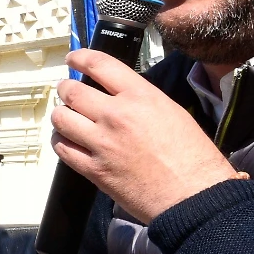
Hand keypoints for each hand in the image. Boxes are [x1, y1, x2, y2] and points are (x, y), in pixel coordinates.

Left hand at [50, 49, 240, 223]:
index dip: (80, 58)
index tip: (73, 58)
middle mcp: (116, 115)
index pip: (100, 65)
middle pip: (73, 92)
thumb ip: (141, 100)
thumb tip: (117, 95)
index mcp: (140, 96)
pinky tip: (66, 139)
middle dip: (65, 89)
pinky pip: (62, 148)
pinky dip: (60, 141)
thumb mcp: (172, 112)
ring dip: (60, 114)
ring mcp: (101, 143)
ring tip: (65, 116)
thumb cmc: (192, 156)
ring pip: (61, 118)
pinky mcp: (94, 169)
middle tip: (66, 90)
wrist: (193, 195)